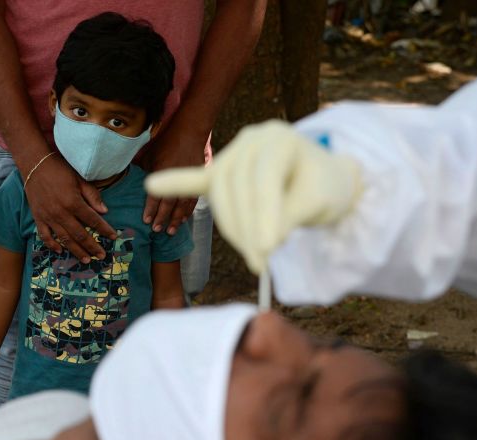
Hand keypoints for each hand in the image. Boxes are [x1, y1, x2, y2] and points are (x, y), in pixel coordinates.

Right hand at [24, 154, 116, 261]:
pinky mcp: (38, 217)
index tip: (114, 237)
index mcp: (73, 202)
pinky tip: (60, 251)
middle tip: (101, 256)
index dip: (105, 229)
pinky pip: (45, 236)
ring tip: (86, 260)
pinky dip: (52, 245)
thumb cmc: (60, 169)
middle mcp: (61, 213)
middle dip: (92, 246)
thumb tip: (105, 212)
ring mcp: (48, 217)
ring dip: (76, 251)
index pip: (93, 220)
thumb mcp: (80, 179)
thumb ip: (93, 196)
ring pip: (64, 239)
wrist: (34, 163)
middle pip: (80, 234)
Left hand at [140, 126, 205, 234]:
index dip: (151, 209)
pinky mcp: (196, 180)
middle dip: (163, 217)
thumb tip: (135, 186)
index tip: (147, 220)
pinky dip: (188, 211)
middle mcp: (176, 177)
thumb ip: (145, 172)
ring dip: (176, 219)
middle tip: (157, 230)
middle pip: (170, 203)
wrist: (189, 133)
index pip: (156, 194)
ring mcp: (188, 179)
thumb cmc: (166, 143)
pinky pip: (193, 200)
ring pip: (182, 204)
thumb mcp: (150, 155)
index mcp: (162, 171)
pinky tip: (183, 220)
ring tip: (170, 231)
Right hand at [146, 120, 360, 273]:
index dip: (264, 216)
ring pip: (220, 193)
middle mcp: (252, 140)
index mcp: (280, 139)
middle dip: (247, 230)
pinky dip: (176, 184)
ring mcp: (233, 153)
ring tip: (255, 258)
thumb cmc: (323, 190)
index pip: (263, 180)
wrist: (323, 178)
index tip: (268, 250)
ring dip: (232, 229)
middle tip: (262, 263)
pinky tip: (153, 184)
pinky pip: (197, 180)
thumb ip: (289, 218)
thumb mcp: (317, 203)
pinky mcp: (220, 170)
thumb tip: (262, 243)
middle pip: (236, 187)